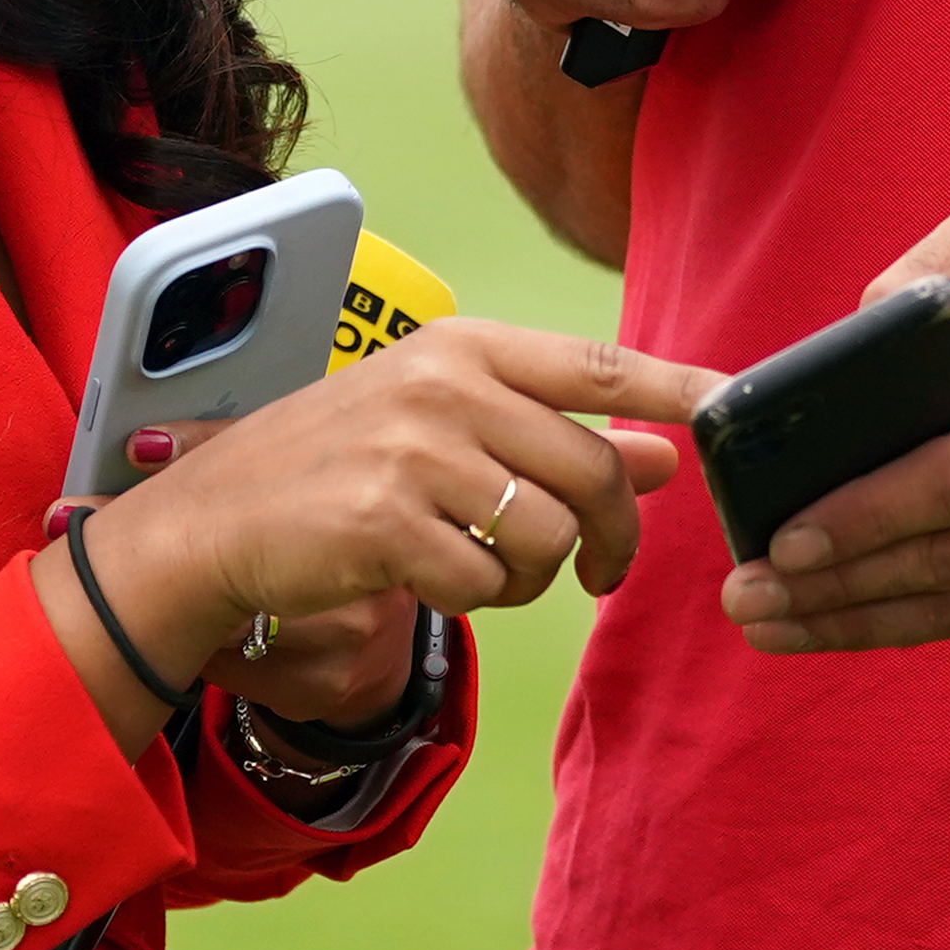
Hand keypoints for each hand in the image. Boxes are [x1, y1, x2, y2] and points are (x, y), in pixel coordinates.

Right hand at [45, 319, 719, 742]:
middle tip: (603, 571)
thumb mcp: (442, 425)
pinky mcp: (388, 524)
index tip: (737, 410)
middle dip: (613, 535)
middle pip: (593, 469)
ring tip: (482, 565)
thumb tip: (666, 458)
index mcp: (463, 347)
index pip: (599, 365)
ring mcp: (415, 452)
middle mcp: (445, 386)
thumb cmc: (332, 465)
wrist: (212, 519)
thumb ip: (553, 435)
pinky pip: (489, 585)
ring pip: (547, 535)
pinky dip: (479, 601)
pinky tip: (434, 581)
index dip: (677, 391)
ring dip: (534, 575)